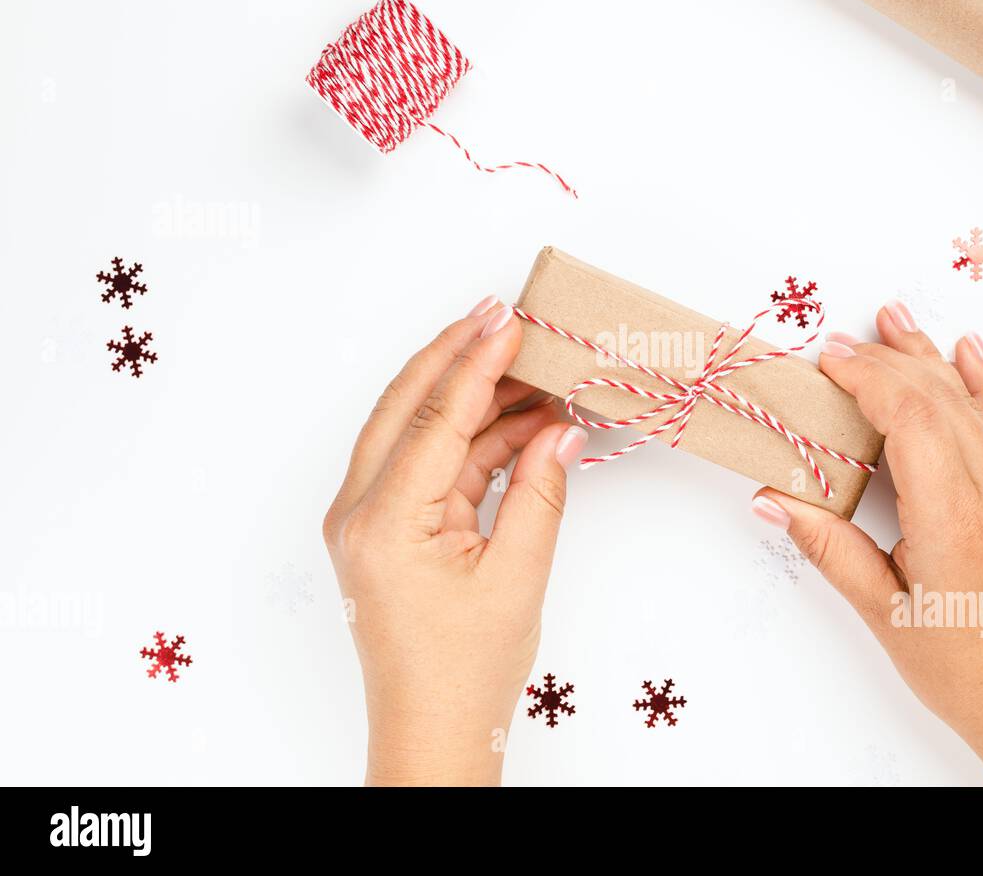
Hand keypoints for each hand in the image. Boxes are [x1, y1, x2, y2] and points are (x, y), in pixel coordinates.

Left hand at [323, 296, 587, 785]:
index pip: (436, 419)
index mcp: (384, 522)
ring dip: (470, 400)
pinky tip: (518, 425)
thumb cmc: (465, 670)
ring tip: (530, 374)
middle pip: (407, 407)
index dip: (478, 365)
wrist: (432, 728)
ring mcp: (367, 518)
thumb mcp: (517, 576)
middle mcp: (361, 511)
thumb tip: (560, 431)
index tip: (509, 321)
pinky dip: (471, 440)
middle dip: (455, 356)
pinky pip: (427, 464)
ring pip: (416, 431)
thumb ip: (540, 492)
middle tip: (500, 315)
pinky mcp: (385, 528)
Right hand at [751, 300, 982, 785]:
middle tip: (841, 340)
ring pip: (975, 401)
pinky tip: (970, 357)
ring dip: (931, 357)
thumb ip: (829, 547)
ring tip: (897, 317)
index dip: (867, 376)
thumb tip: (772, 501)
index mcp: (955, 515)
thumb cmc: (973, 673)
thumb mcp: (886, 613)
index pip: (911, 414)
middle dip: (886, 360)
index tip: (830, 358)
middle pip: (940, 397)